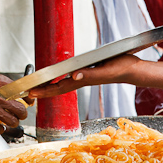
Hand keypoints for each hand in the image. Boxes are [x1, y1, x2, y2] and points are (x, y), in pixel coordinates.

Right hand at [0, 69, 28, 133]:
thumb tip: (10, 88)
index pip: (23, 91)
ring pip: (12, 121)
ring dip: (12, 122)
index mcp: (0, 82)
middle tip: (19, 113)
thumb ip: (0, 83)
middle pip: (21, 109)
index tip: (28, 101)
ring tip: (9, 120)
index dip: (28, 98)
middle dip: (22, 113)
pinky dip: (0, 129)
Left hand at [27, 54, 141, 98]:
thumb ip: (90, 74)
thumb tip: (74, 76)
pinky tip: (58, 78)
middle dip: (43, 91)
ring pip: (63, 84)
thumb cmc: (121, 68)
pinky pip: (70, 78)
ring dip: (50, 86)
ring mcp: (85, 77)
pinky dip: (60, 79)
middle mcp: (82, 80)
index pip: (59, 87)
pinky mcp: (89, 73)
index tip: (31, 93)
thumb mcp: (105, 71)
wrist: (133, 69)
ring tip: (39, 87)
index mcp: (83, 80)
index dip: (44, 91)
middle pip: (58, 88)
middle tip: (29, 93)